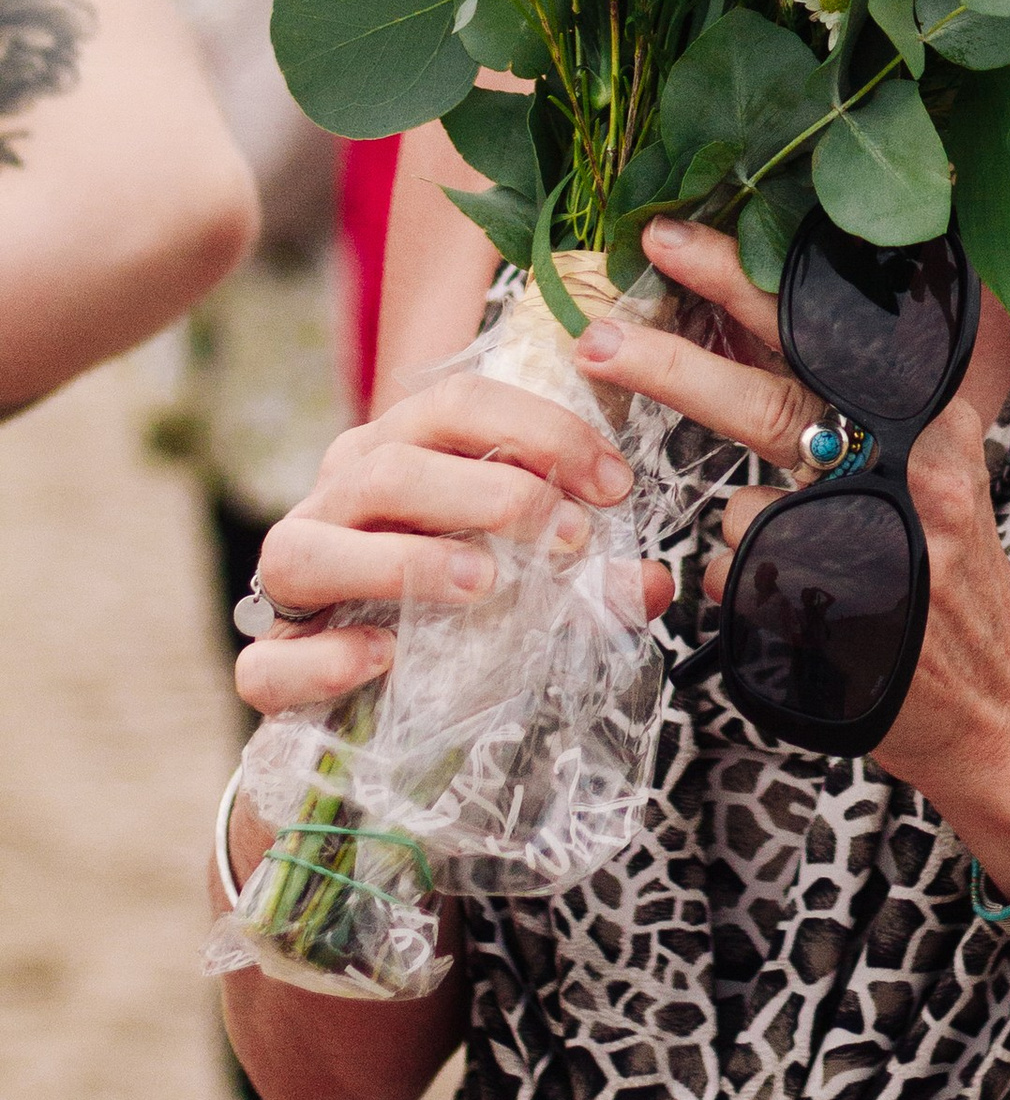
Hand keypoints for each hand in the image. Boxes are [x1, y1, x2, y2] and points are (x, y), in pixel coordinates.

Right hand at [235, 379, 658, 718]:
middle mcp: (334, 498)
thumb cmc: (456, 605)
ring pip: (308, 549)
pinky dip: (322, 658)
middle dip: (488, 494)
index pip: (458, 404)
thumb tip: (655, 583)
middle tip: (567, 538)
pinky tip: (384, 659)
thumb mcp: (530, 578)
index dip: (541, 432)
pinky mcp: (263, 664)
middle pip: (392, 467)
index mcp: (397, 451)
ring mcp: (288, 580)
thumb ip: (589, 579)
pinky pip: (267, 662)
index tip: (615, 484)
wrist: (370, 695)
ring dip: (403, 561)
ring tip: (484, 586)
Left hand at [577, 215, 1009, 879]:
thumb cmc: (954, 583)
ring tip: (804, 559)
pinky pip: (744, 583)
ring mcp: (876, 539)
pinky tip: (810, 614)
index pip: (824, 327)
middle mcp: (910, 464)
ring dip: (748, 532)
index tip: (668, 238)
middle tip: (599, 336)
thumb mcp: (937, 471)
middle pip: (771, 397)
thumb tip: (756, 344)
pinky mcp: (840, 611)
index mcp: (929, 414)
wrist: (1004, 716)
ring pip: (743, 504)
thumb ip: (862, 412)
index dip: (740, 281)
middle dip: (675, 362)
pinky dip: (754, 594)